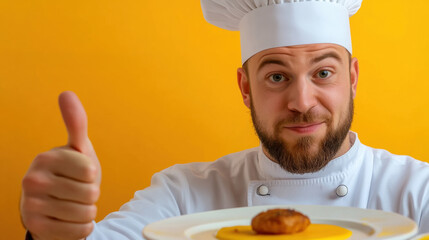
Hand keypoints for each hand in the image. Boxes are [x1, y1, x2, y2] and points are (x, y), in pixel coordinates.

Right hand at [20, 91, 100, 239]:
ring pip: (86, 214)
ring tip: (74, 204)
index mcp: (46, 158)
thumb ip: (76, 122)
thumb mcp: (77, 148)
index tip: (81, 173)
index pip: (91, 170)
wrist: (52, 205)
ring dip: (88, 212)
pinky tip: (70, 220)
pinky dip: (82, 228)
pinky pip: (79, 231)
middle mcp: (33, 181)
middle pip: (91, 193)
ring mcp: (32, 206)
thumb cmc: (71, 173)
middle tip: (77, 191)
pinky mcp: (37, 228)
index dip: (92, 174)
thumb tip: (66, 93)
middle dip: (91, 194)